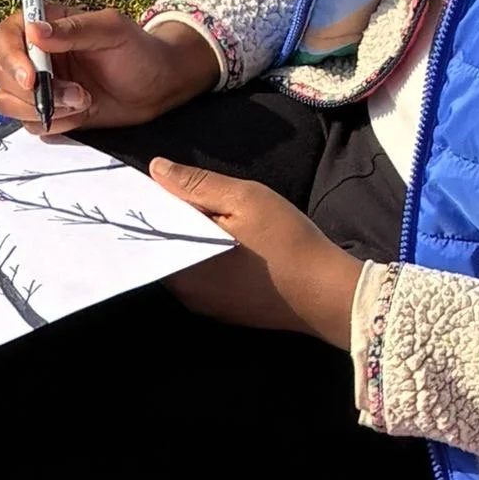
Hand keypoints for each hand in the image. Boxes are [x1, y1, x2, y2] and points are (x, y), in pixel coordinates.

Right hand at [0, 9, 220, 136]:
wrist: (156, 88)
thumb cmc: (138, 51)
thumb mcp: (110, 30)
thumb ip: (72, 30)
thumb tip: (34, 29)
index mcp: (45, 26)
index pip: (5, 37)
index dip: (11, 59)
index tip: (32, 79)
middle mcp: (35, 55)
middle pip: (2, 76)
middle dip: (34, 93)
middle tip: (77, 94)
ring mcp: (40, 86)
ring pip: (10, 104)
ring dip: (45, 109)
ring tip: (84, 101)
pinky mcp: (48, 111)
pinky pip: (30, 125)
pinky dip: (55, 123)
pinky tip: (82, 113)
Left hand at [149, 160, 362, 346]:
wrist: (326, 294)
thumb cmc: (287, 244)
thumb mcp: (244, 200)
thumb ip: (197, 185)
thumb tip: (157, 169)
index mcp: (182, 270)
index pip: (152, 232)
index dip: (153, 203)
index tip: (156, 180)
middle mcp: (185, 294)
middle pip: (166, 247)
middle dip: (171, 219)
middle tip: (183, 187)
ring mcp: (203, 306)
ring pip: (184, 262)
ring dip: (191, 237)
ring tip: (207, 209)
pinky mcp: (222, 310)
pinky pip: (202, 276)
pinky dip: (206, 255)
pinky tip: (226, 239)